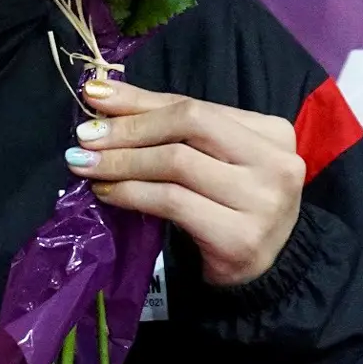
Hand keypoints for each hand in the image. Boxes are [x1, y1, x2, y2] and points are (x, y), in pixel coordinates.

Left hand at [66, 79, 304, 286]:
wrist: (260, 270)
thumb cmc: (228, 205)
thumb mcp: (208, 158)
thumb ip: (166, 124)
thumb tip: (101, 94)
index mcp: (273, 133)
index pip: (196, 106)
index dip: (141, 102)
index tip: (94, 96)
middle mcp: (276, 163)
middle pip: (189, 126)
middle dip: (130, 129)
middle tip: (85, 137)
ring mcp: (262, 201)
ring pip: (176, 164)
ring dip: (122, 162)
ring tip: (86, 165)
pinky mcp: (240, 238)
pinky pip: (172, 202)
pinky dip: (131, 193)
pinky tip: (107, 192)